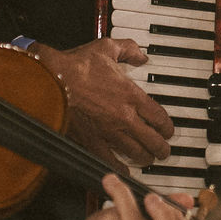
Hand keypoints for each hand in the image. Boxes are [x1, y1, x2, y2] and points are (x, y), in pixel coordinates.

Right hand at [34, 39, 173, 166]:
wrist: (53, 80)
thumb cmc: (77, 66)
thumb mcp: (107, 47)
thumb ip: (128, 49)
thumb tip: (140, 55)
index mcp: (131, 95)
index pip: (159, 117)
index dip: (167, 127)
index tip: (168, 130)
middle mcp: (124, 117)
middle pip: (153, 140)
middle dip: (162, 148)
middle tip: (164, 150)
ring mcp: (108, 132)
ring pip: (136, 153)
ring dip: (145, 158)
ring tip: (148, 159)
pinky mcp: (92, 141)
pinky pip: (111, 160)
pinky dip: (121, 169)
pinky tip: (125, 172)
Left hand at [42, 174, 194, 219]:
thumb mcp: (132, 219)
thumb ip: (157, 210)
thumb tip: (186, 199)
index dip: (182, 217)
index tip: (166, 198)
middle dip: (165, 213)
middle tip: (151, 197)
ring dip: (125, 198)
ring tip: (116, 184)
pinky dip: (109, 213)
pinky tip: (103, 208)